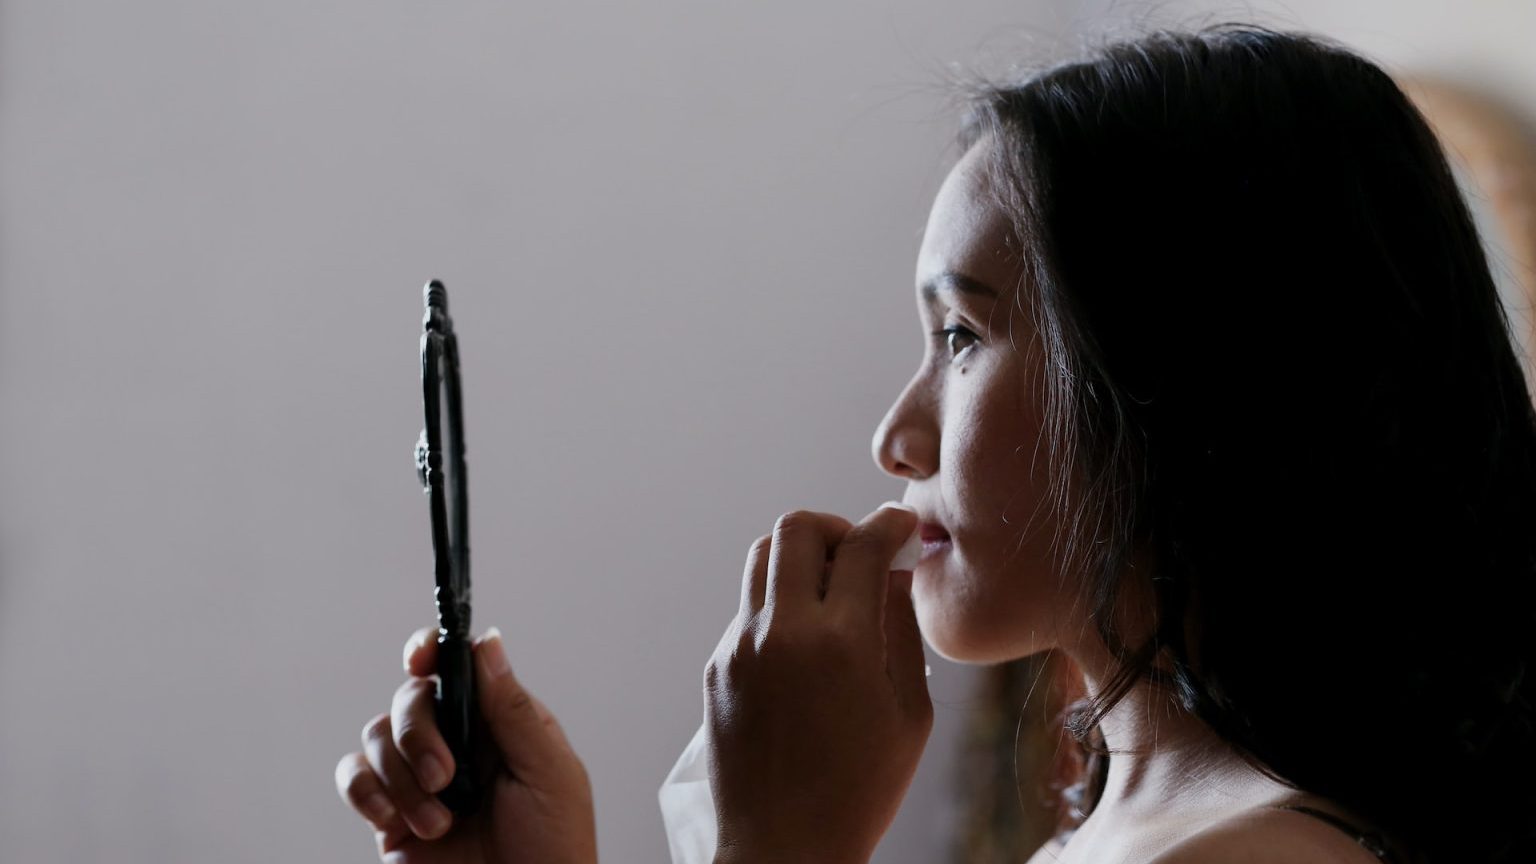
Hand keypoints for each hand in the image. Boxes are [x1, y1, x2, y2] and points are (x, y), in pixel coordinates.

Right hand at [334, 627, 597, 863]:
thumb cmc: (553, 851)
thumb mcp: (548, 774)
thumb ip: (512, 710)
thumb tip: (486, 643)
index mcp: (500, 723)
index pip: (459, 667)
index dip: (431, 650)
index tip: (418, 659)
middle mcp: (458, 743)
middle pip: (411, 698)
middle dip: (418, 732)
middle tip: (444, 776)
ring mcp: (420, 778)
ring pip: (377, 735)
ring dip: (401, 777)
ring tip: (438, 822)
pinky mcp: (390, 814)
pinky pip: (355, 777)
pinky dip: (365, 791)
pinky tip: (391, 819)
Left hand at [705, 504, 930, 863]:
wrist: (782, 849)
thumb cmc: (861, 790)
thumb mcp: (909, 712)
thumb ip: (902, 630)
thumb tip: (895, 573)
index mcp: (841, 643)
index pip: (861, 543)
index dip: (889, 524)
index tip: (901, 528)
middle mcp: (781, 632)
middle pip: (796, 528)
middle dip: (835, 527)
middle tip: (859, 554)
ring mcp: (740, 647)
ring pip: (760, 556)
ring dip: (798, 556)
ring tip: (830, 590)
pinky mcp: (717, 667)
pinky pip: (748, 608)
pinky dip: (779, 604)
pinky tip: (803, 646)